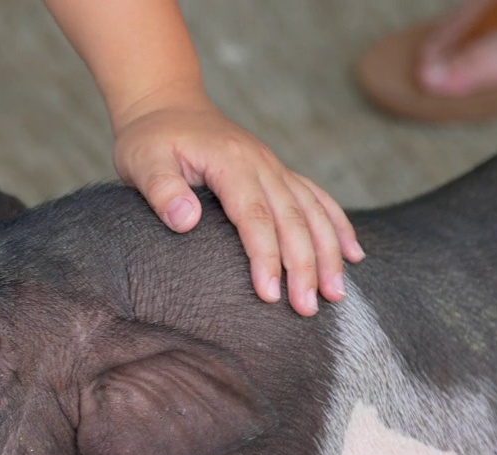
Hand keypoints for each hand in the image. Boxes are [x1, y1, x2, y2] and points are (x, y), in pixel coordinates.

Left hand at [112, 90, 363, 316]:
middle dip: (304, 266)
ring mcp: (273, 167)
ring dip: (327, 253)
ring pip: (312, 212)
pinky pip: (316, 198)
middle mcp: (261, 164)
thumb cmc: (151, 139)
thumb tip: (186, 221)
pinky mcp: (277, 173)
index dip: (265, 257)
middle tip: (307, 308)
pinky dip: (338, 226)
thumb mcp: (142, 161)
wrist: (166, 105)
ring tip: (335, 293)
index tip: (269, 294)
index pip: (254, 217)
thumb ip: (162, 190)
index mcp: (231, 162)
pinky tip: (353, 254)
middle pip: (292, 219)